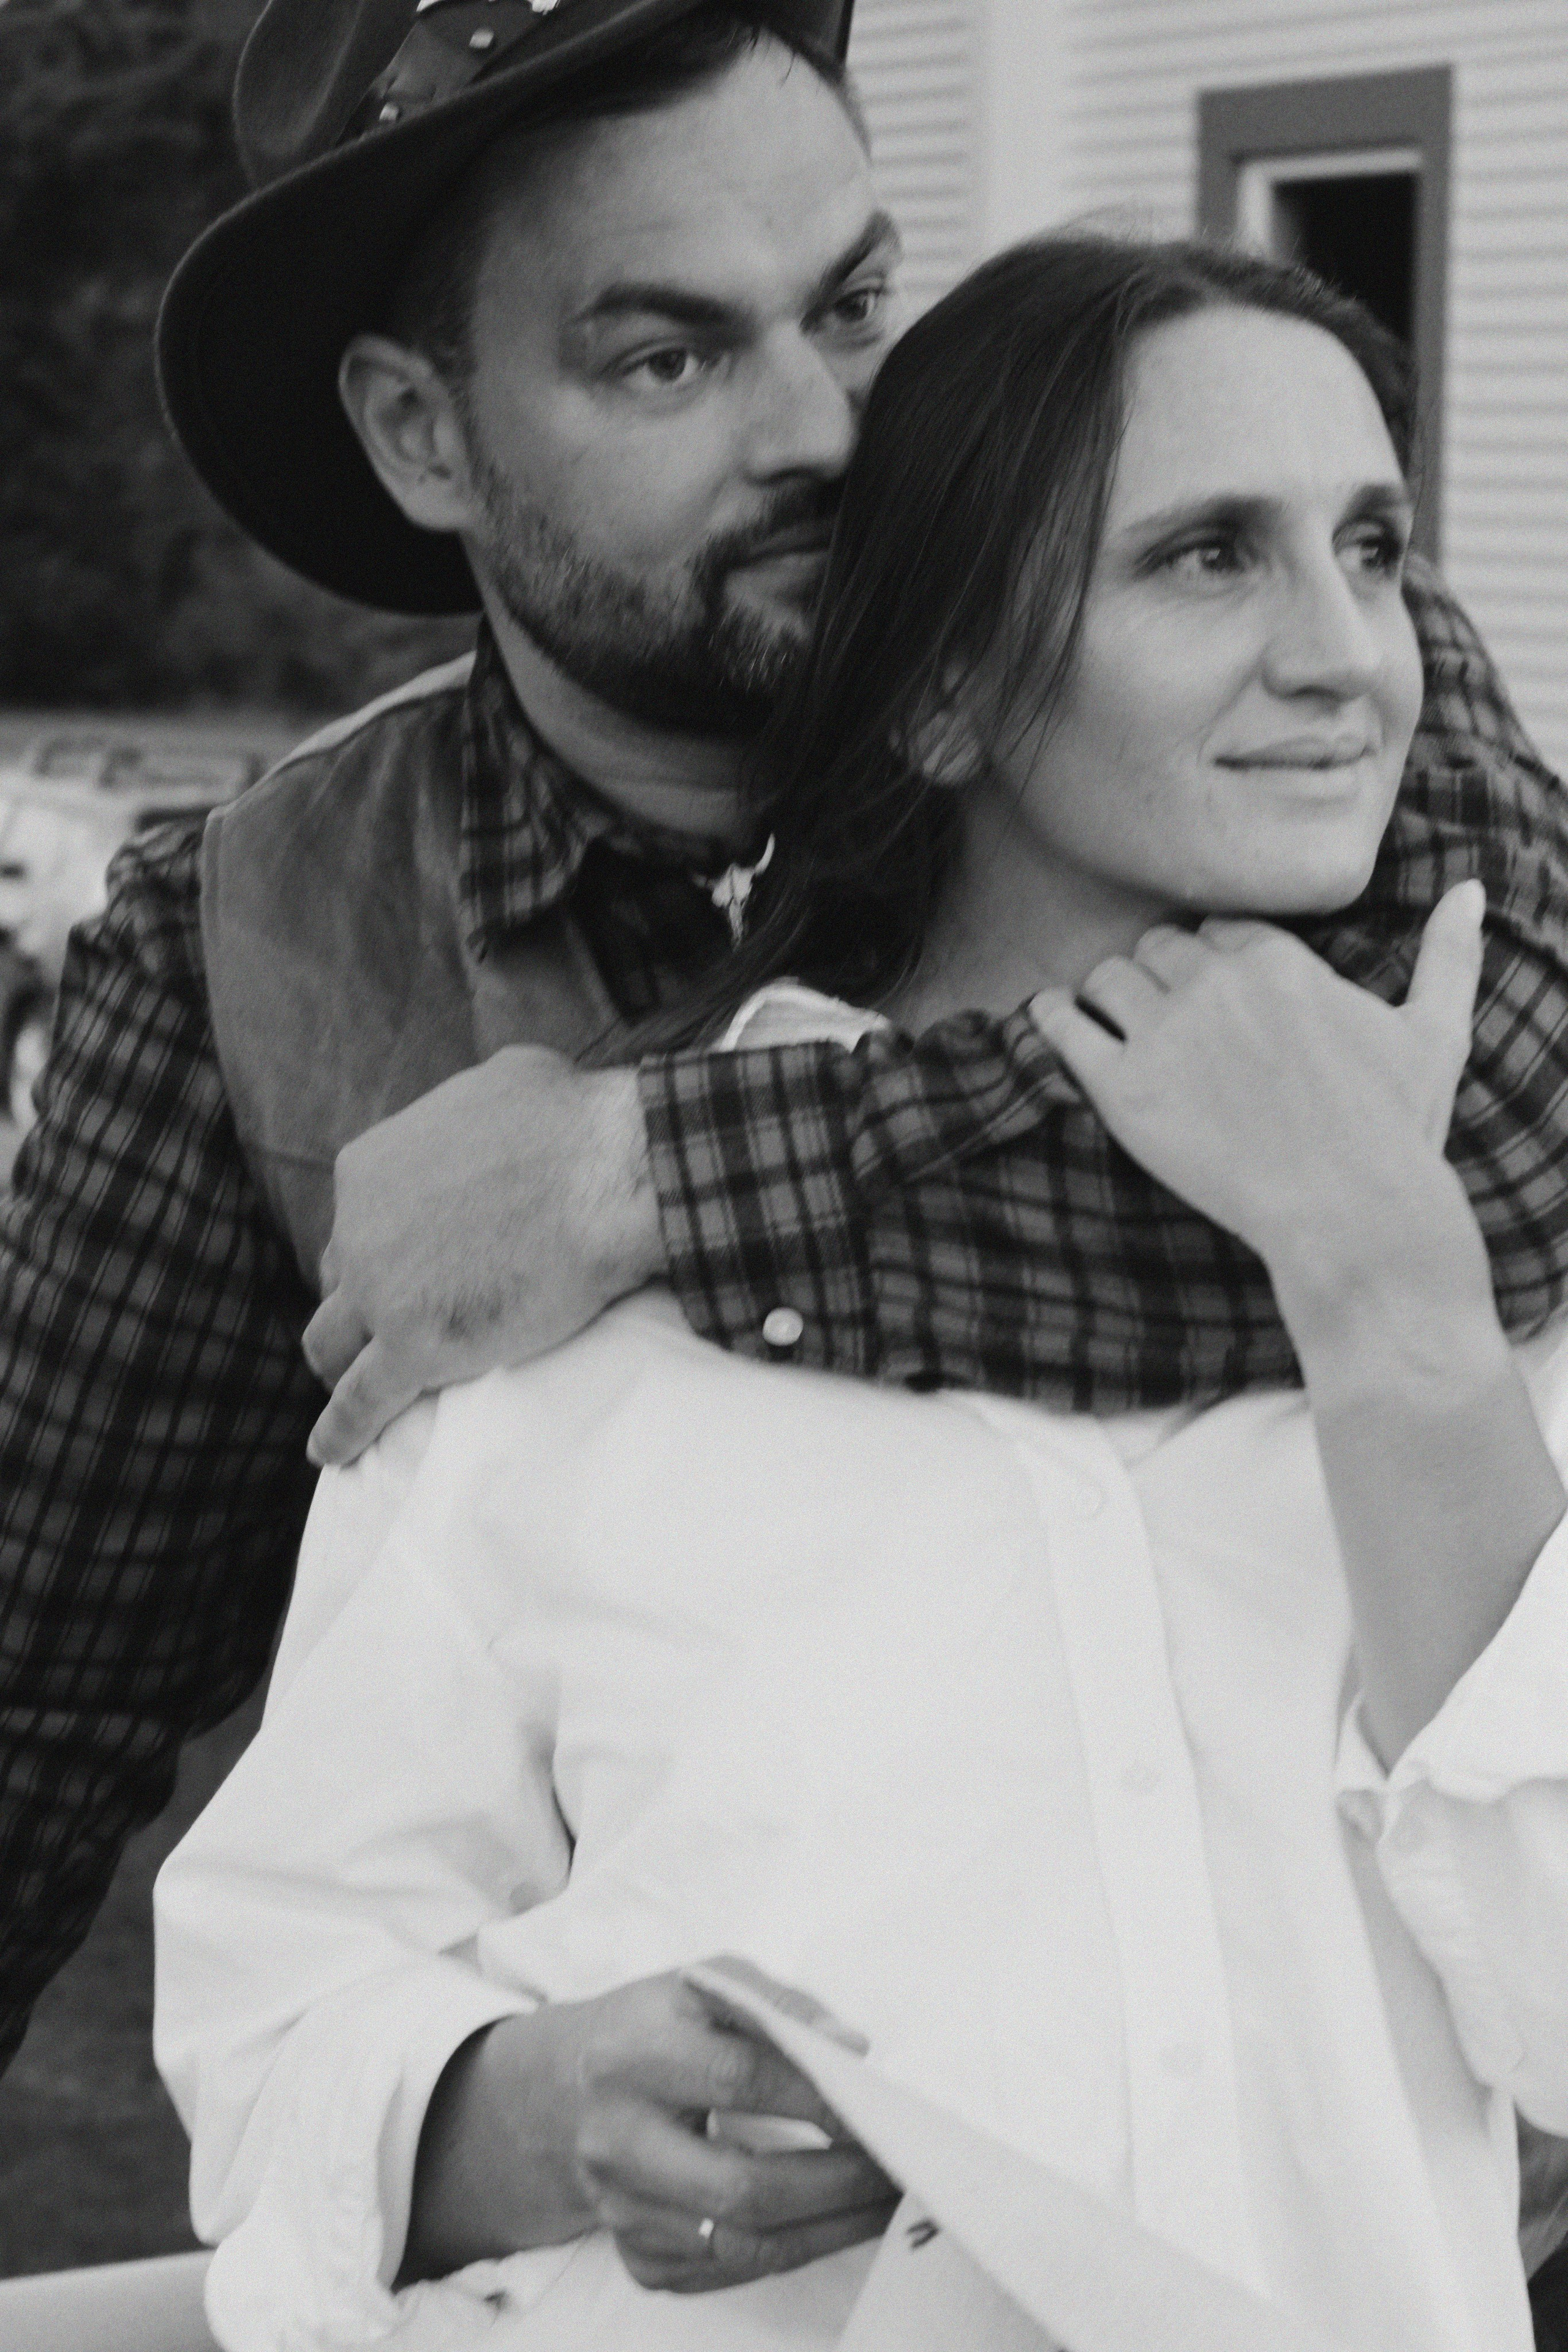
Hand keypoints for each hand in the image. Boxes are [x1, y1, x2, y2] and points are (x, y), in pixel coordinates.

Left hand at [301, 1048, 664, 1465]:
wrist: (607, 1174)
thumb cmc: (569, 1121)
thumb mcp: (503, 1079)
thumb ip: (473, 1104)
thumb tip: (497, 1106)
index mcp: (368, 1167)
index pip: (358, 1214)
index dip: (384, 1239)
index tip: (413, 1255)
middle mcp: (358, 1228)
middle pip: (341, 1276)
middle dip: (362, 1295)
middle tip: (396, 1315)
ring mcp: (380, 1293)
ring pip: (330, 1341)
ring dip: (340, 1360)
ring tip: (354, 1381)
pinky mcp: (414, 1348)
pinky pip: (361, 1401)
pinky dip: (340, 1430)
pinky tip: (330, 1452)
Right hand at [406, 1966, 897, 2292]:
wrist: (563, 2096)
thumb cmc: (653, 2029)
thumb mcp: (701, 1985)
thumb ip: (775, 2004)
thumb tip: (850, 2047)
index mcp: (632, 2055)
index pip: (738, 2078)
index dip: (817, 2093)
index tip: (878, 2096)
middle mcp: (617, 2142)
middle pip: (744, 2185)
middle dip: (839, 2181)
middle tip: (901, 2164)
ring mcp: (624, 2212)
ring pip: (743, 2243)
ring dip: (831, 2227)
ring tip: (888, 2199)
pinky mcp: (638, 2259)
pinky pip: (728, 2272)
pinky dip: (794, 2250)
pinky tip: (837, 2221)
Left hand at [1029, 881, 1485, 1287]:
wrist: (1352, 1215)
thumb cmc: (1395, 1130)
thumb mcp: (1434, 1033)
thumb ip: (1448, 955)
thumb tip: (1473, 889)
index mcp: (1279, 960)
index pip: (1219, 928)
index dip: (1213, 955)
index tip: (1214, 983)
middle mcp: (1214, 984)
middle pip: (1159, 947)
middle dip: (1160, 972)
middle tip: (1162, 1007)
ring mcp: (1163, 1035)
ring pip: (1108, 977)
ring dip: (1108, 992)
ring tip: (1108, 1015)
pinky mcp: (1123, 1090)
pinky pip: (1064, 1029)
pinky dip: (1051, 1017)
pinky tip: (1048, 1017)